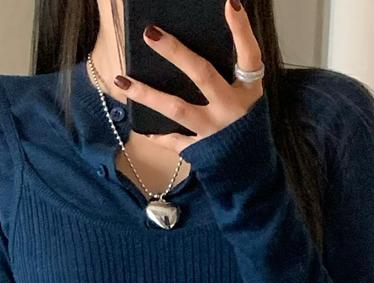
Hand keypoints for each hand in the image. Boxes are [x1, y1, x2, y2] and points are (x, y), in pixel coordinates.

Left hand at [113, 1, 264, 155]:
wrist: (251, 173)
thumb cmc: (247, 128)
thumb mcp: (249, 99)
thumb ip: (233, 75)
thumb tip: (199, 47)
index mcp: (248, 92)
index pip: (249, 55)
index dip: (241, 30)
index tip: (229, 3)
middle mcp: (230, 109)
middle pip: (202, 74)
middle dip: (176, 53)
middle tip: (150, 33)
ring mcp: (213, 131)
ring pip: (177, 109)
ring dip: (148, 94)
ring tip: (122, 80)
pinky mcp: (200, 150)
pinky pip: (174, 141)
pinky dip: (158, 135)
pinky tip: (141, 127)